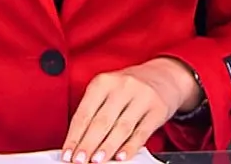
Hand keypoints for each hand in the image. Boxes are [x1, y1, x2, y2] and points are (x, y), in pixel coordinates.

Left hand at [62, 59, 199, 162]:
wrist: (163, 75)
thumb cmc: (129, 87)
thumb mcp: (108, 90)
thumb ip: (94, 112)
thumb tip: (78, 142)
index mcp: (103, 82)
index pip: (84, 113)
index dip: (74, 136)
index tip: (67, 153)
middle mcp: (122, 86)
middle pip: (101, 121)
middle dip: (88, 144)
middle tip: (79, 160)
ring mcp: (142, 97)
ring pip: (121, 128)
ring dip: (107, 147)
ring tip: (96, 160)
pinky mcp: (157, 109)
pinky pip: (142, 132)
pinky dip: (130, 147)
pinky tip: (121, 156)